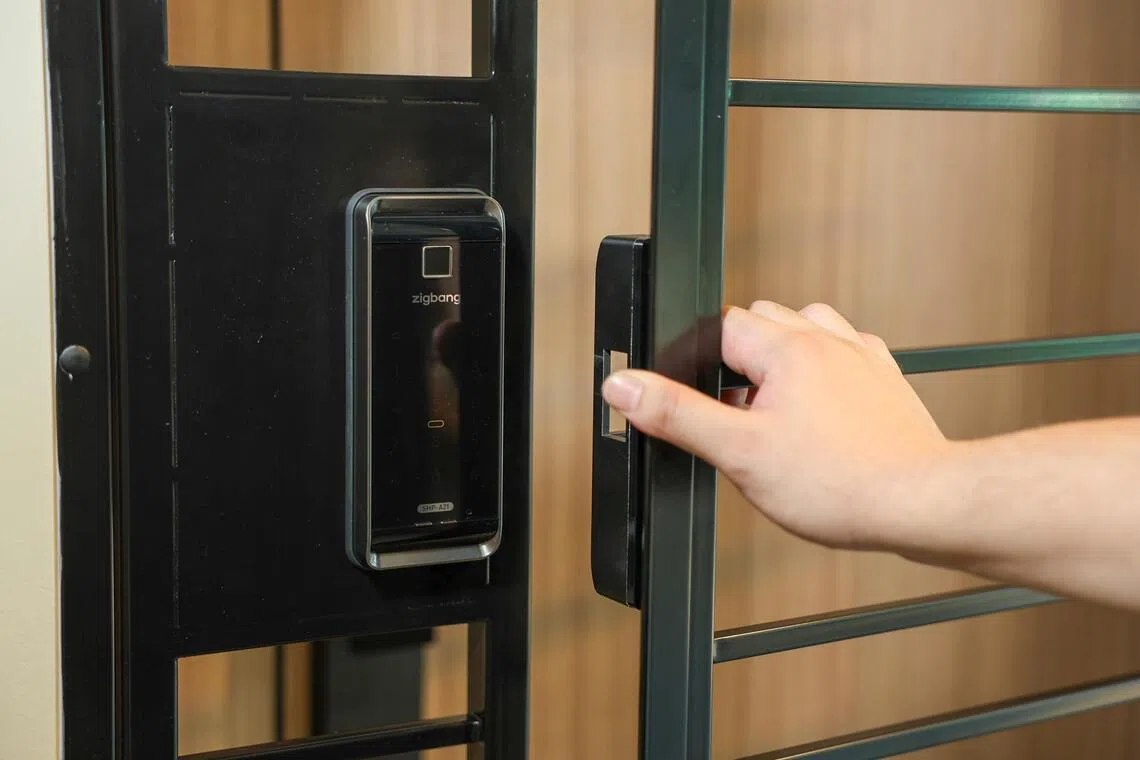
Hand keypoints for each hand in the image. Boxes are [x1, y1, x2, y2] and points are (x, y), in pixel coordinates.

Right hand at [600, 301, 949, 549]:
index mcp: (789, 348)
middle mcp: (828, 340)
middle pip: (762, 323)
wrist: (921, 504)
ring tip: (778, 415)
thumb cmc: (842, 485)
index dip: (700, 364)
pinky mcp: (885, 381)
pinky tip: (819, 414)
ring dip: (782, 362)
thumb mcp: (740, 453)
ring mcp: (861, 358)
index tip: (704, 404)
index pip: (722, 327)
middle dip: (739, 362)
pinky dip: (823, 373)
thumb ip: (678, 414)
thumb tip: (625, 385)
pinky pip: (843, 354)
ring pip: (805, 331)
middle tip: (740, 419)